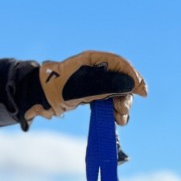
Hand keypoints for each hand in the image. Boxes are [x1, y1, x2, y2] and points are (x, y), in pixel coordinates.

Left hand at [24, 50, 146, 125]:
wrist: (38, 99)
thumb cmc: (57, 88)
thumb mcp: (83, 86)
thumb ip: (107, 84)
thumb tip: (132, 84)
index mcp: (92, 60)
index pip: (120, 64)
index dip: (133, 76)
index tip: (142, 91)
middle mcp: (95, 69)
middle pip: (121, 80)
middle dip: (126, 96)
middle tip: (123, 111)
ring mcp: (93, 82)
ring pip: (117, 93)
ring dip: (121, 106)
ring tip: (119, 119)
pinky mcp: (91, 95)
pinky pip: (109, 101)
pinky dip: (114, 110)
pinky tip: (116, 120)